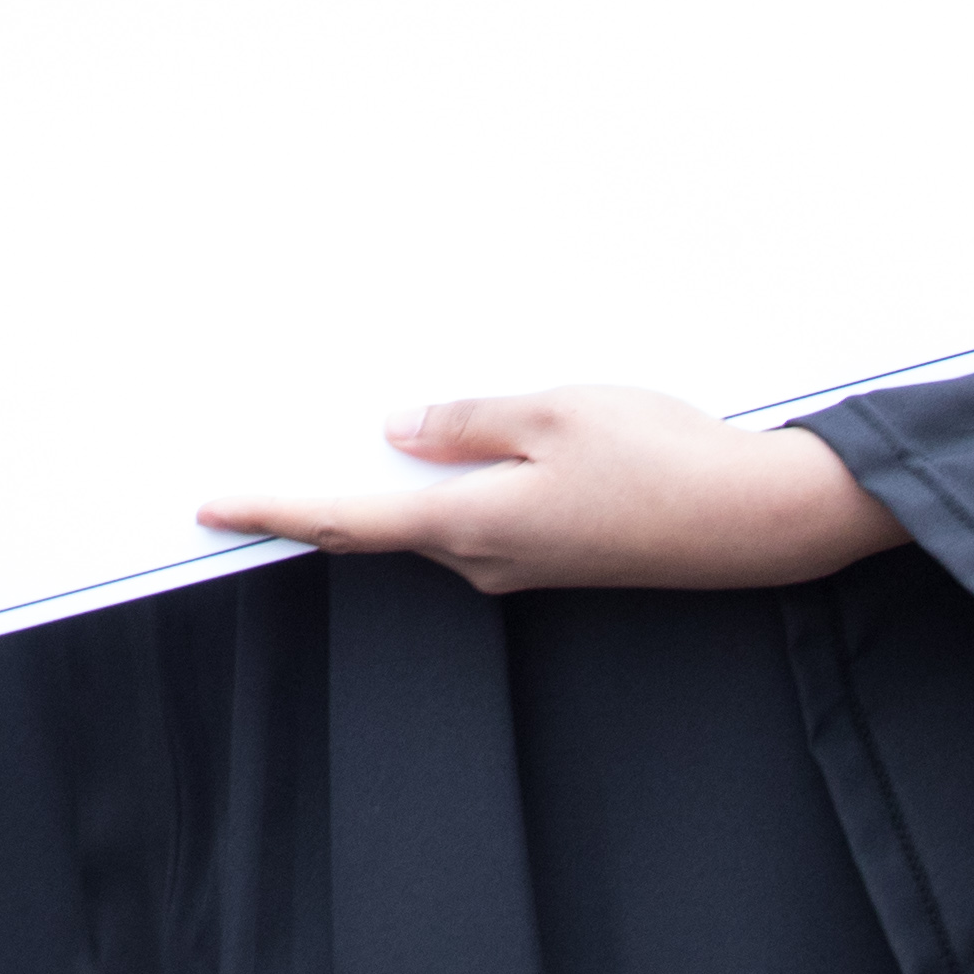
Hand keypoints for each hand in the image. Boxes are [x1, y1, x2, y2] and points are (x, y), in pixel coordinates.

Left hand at [199, 386, 902, 595]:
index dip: (271, 509)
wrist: (762, 518)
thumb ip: (467, 422)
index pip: (345, 520)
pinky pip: (481, 514)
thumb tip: (400, 429)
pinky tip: (449, 441)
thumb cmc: (665, 458)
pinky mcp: (561, 552)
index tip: (211, 505)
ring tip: (347, 425)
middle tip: (259, 463)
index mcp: (471, 525)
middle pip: (381, 524)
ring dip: (391, 479)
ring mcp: (526, 562)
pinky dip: (448, 480)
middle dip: (321, 491)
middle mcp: (486, 559)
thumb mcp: (554, 411)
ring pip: (434, 515)